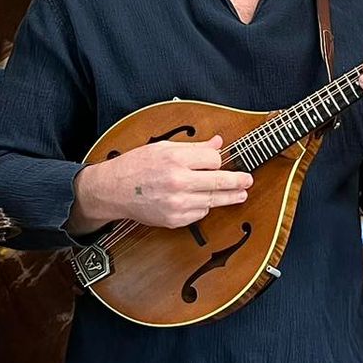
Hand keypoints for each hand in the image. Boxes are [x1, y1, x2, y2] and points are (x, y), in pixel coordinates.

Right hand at [79, 135, 252, 228]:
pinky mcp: (174, 219)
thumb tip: (218, 142)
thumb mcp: (163, 147)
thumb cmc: (136, 165)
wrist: (113, 190)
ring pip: (213, 200)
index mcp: (175, 159)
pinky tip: (206, 202)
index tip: (219, 161)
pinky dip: (204, 207)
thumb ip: (194, 147)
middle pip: (219, 181)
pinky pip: (199, 213)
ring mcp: (177, 203)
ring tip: (240, 194)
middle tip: (248, 180)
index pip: (213, 160)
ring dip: (229, 197)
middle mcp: (178, 181)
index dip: (219, 160)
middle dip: (238, 181)